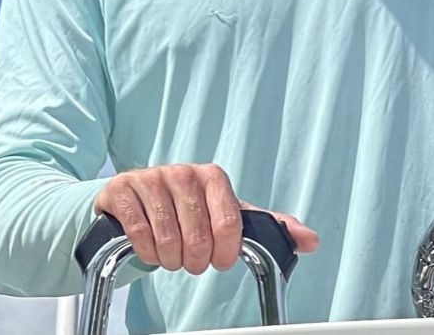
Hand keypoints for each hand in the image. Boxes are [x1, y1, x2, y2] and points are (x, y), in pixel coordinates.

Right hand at [94, 163, 319, 274]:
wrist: (138, 199)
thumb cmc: (189, 209)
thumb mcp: (229, 216)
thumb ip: (268, 227)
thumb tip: (311, 240)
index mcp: (214, 177)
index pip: (229, 223)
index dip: (224, 252)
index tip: (220, 260)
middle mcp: (182, 172)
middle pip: (197, 236)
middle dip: (194, 260)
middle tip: (191, 259)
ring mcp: (151, 178)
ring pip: (167, 237)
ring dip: (169, 258)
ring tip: (170, 254)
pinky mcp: (122, 189)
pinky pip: (139, 233)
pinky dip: (146, 251)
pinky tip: (149, 248)